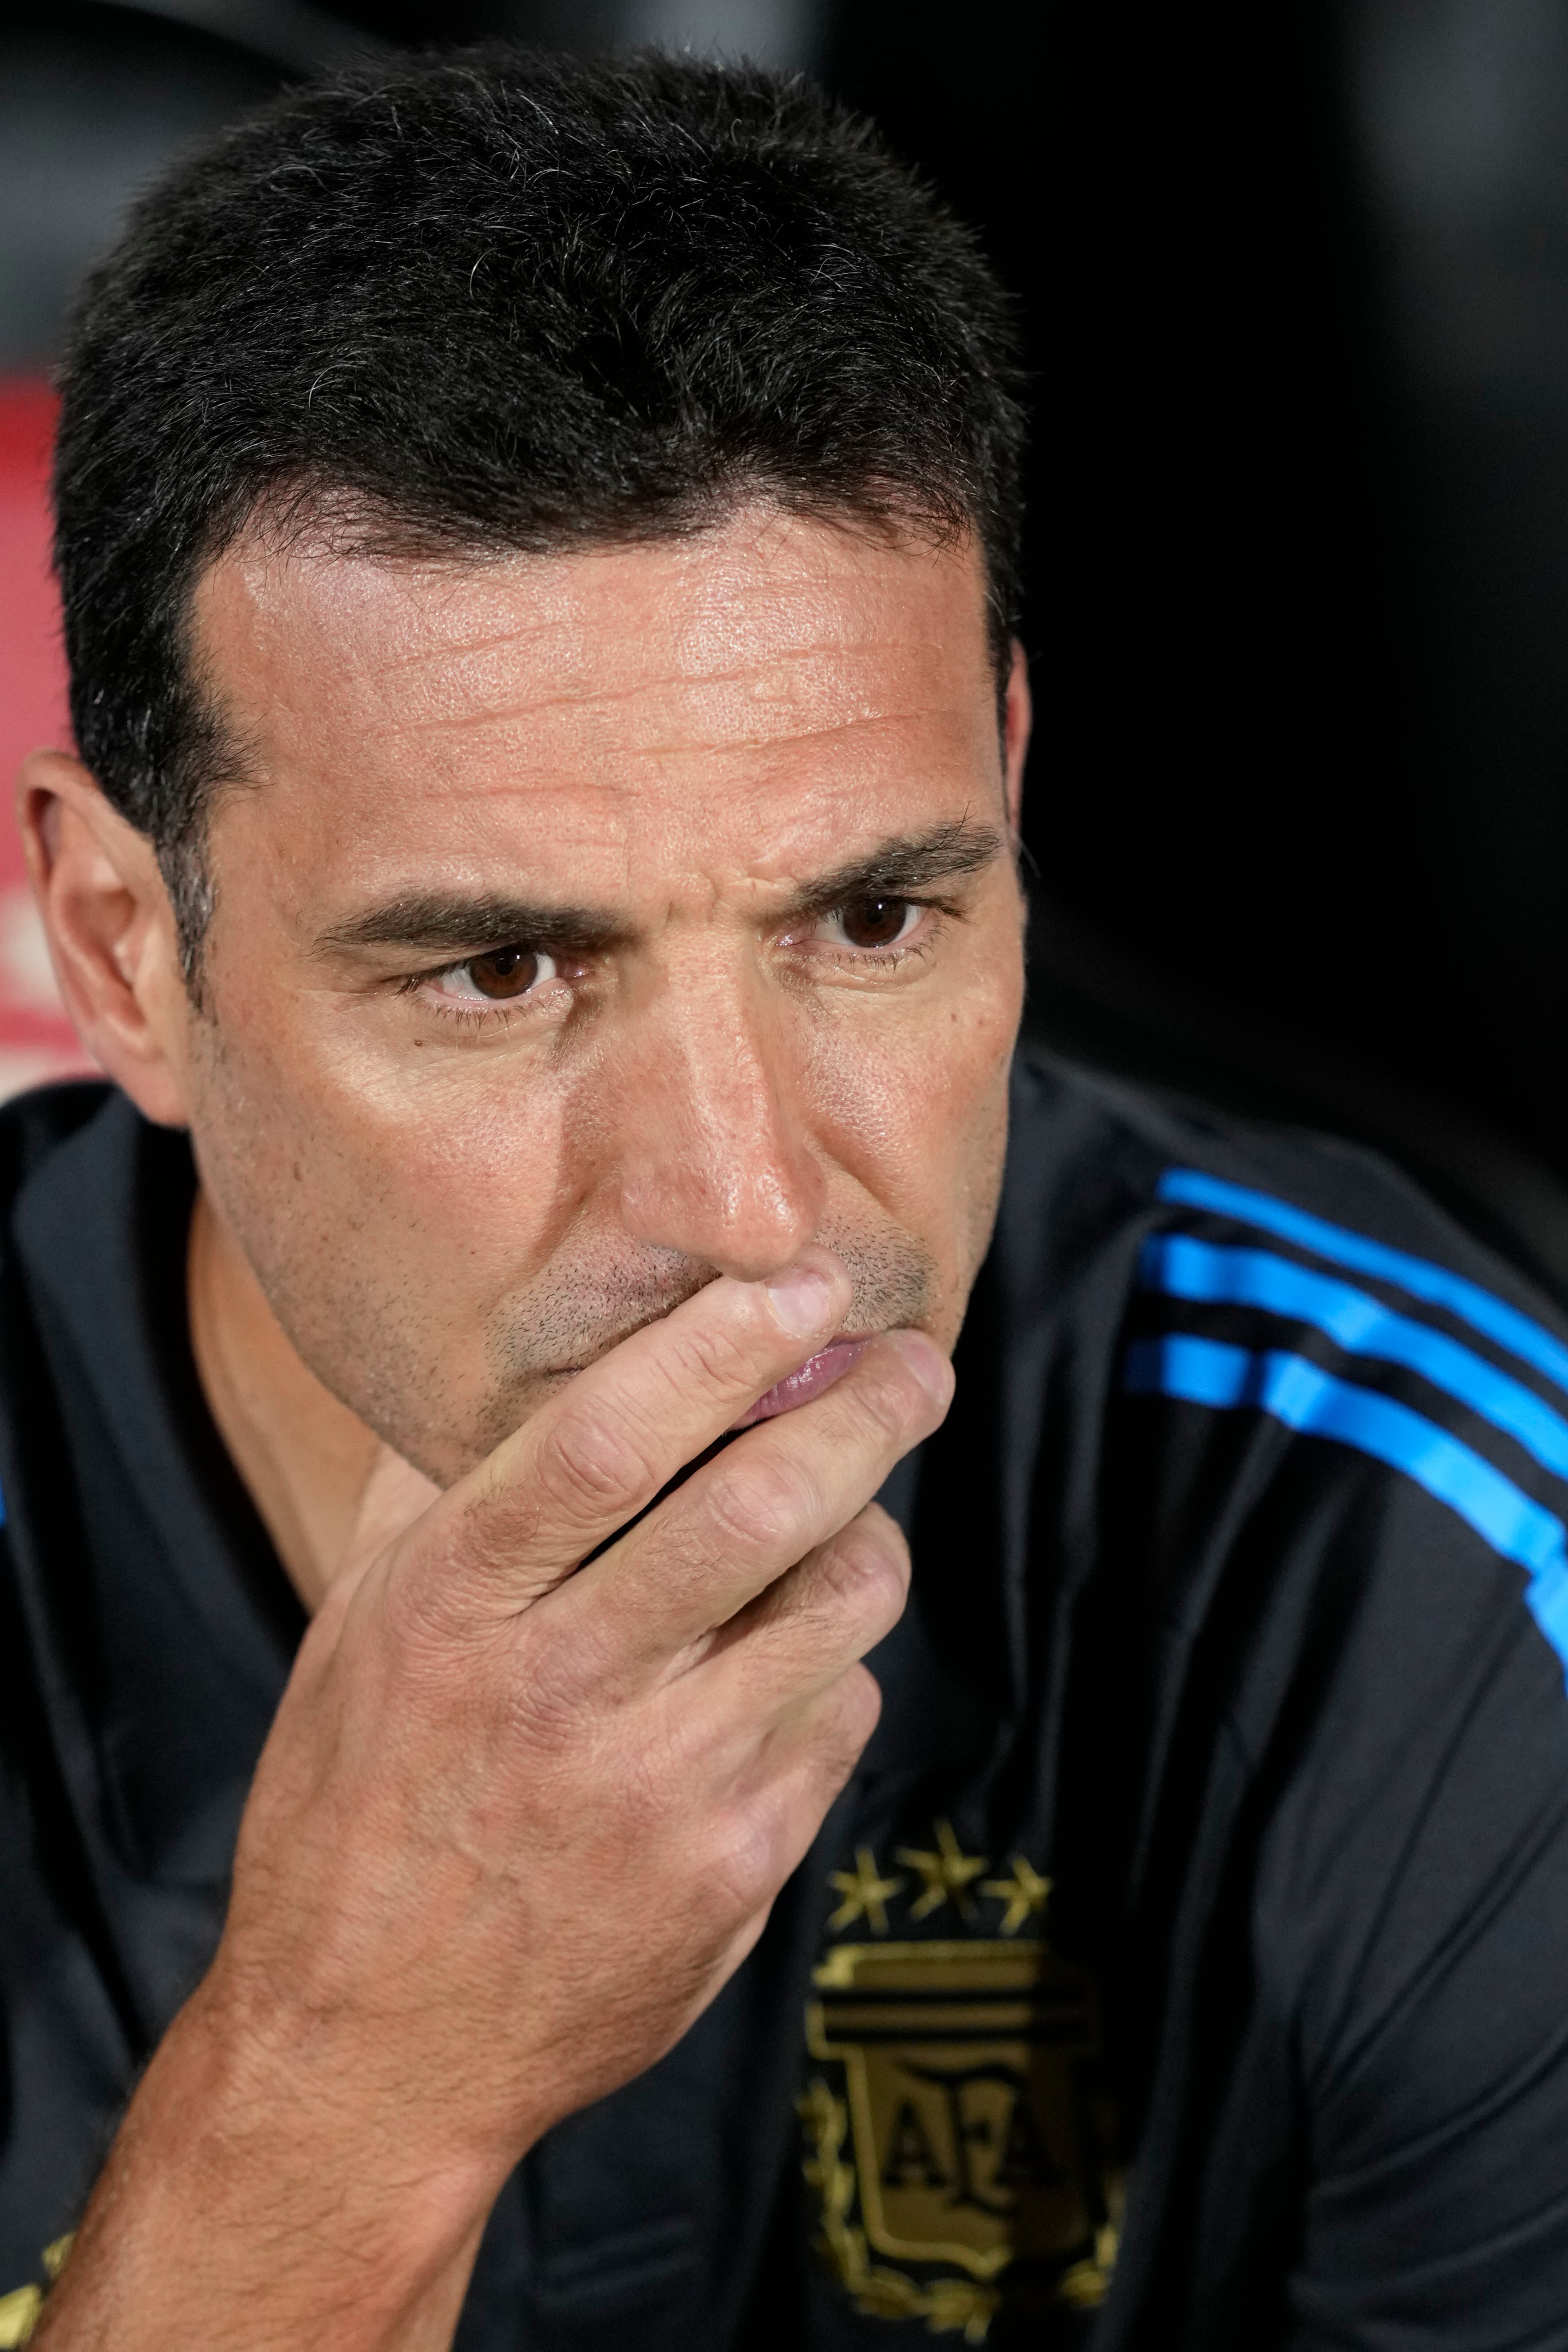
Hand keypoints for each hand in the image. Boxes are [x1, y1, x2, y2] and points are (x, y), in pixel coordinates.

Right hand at [37, 1251, 949, 2349]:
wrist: (372, 2057)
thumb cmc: (354, 1818)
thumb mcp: (352, 1637)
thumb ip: (433, 1494)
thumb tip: (508, 1362)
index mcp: (456, 1612)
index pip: (608, 1440)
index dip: (721, 1343)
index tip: (800, 1285)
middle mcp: (563, 1691)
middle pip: (762, 1509)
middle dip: (866, 1411)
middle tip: (913, 1364)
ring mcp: (661, 1790)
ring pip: (837, 1610)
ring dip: (868, 1539)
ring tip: (851, 1517)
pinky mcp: (733, 1872)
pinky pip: (837, 1721)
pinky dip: (829, 1671)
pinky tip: (784, 1671)